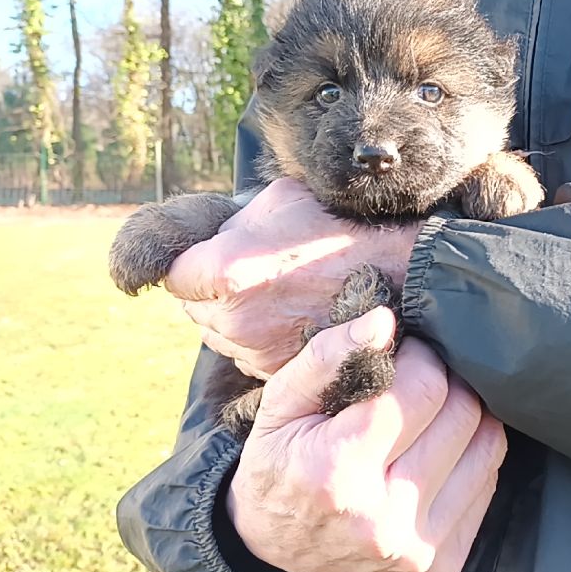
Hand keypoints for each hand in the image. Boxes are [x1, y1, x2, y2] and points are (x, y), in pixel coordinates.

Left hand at [164, 178, 420, 377]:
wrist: (398, 277)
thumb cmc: (341, 230)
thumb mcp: (281, 199)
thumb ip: (235, 219)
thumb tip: (217, 233)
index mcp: (225, 271)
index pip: (172, 273)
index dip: (188, 261)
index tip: (206, 255)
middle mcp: (233, 318)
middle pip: (193, 307)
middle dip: (211, 289)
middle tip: (249, 271)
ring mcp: (256, 350)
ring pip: (219, 334)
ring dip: (233, 316)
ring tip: (273, 293)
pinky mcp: (278, 371)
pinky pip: (248, 354)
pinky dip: (258, 338)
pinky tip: (289, 316)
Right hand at [229, 308, 507, 571]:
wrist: (273, 545)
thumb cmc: (280, 460)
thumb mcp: (281, 401)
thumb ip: (328, 355)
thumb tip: (385, 321)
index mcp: (337, 470)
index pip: (423, 388)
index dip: (419, 356)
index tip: (402, 353)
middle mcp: (382, 517)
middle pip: (461, 412)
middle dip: (442, 380)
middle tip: (414, 379)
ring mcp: (417, 546)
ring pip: (488, 443)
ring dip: (463, 413)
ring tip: (426, 412)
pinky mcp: (441, 564)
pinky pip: (489, 480)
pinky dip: (470, 453)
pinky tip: (434, 450)